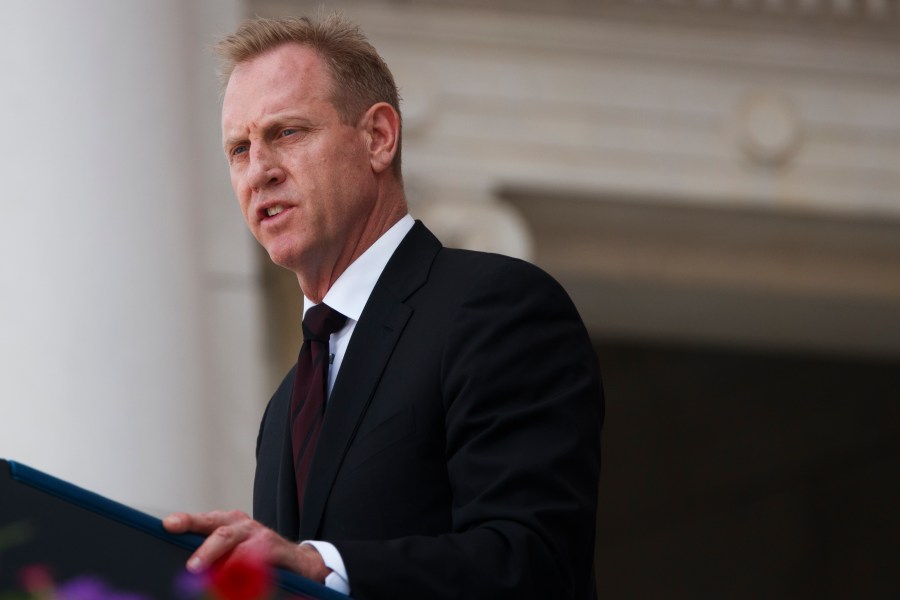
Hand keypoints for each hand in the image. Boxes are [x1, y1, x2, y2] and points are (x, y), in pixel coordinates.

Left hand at [163, 510, 331, 582]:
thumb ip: (213, 556)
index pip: (203, 520)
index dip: (186, 520)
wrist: (296, 561)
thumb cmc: (257, 555)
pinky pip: (257, 559)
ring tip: (216, 577)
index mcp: (227, 523)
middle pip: (219, 532)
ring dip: (225, 564)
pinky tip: (237, 580)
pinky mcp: (274, 547)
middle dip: (205, 548)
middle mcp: (242, 525)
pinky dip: (245, 571)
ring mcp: (259, 534)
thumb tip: (186, 569)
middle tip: (193, 566)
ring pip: (238, 547)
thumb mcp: (232, 552)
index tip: (168, 524)